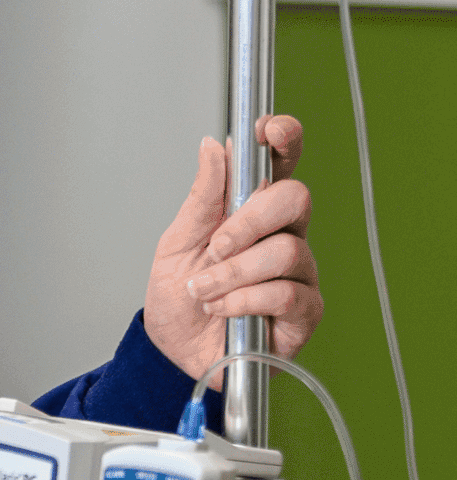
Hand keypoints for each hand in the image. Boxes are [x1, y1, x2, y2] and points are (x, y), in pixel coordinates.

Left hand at [143, 114, 323, 387]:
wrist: (173, 350)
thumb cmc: (179, 294)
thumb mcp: (177, 241)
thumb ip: (202, 197)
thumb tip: (214, 146)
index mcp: (253, 213)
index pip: (281, 167)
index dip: (284, 141)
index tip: (268, 129)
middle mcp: (284, 236)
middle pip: (295, 200)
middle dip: (249, 221)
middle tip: (214, 246)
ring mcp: (299, 272)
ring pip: (287, 250)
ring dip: (233, 272)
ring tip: (203, 290)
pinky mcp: (304, 310)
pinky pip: (285, 292)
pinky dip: (243, 299)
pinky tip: (221, 309)